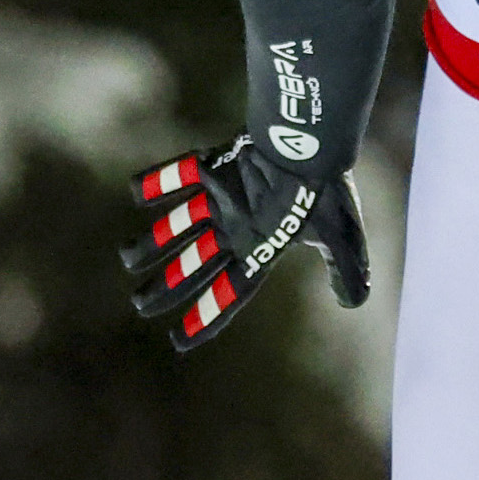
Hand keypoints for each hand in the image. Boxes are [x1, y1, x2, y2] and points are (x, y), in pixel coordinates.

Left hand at [123, 135, 370, 350]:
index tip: (178, 342)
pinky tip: (134, 193)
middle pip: (195, 264)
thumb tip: (353, 305)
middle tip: (139, 305)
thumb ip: (346, 272)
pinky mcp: (214, 167)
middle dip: (168, 286)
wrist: (315, 137)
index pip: (230, 291)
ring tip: (126, 258)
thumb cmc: (326, 189)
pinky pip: (178, 176)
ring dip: (153, 242)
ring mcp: (222, 198)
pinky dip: (156, 183)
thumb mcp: (342, 238)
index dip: (206, 316)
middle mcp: (236, 227)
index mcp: (261, 248)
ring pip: (179, 226)